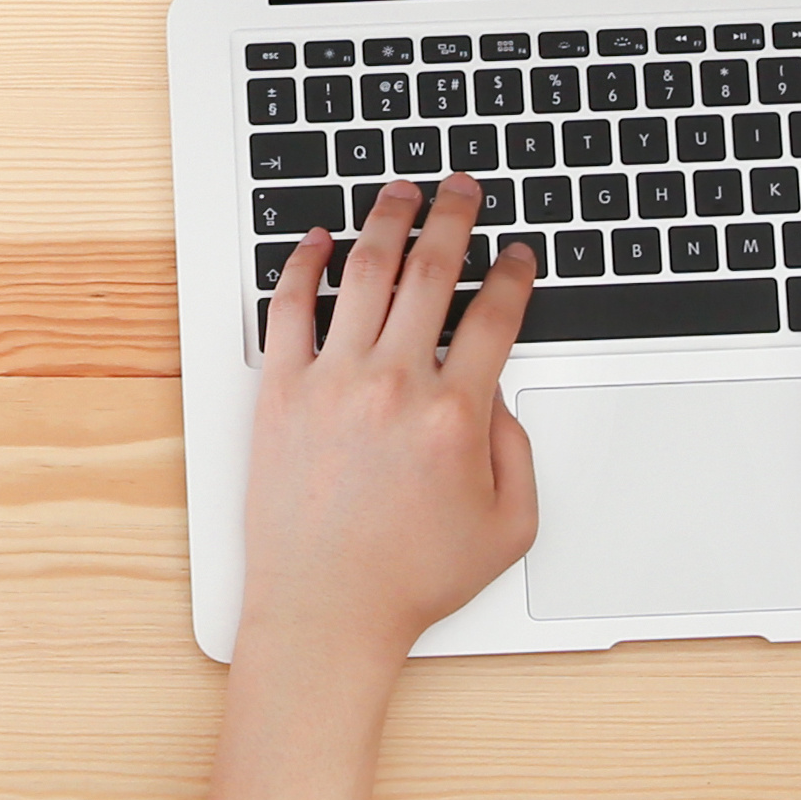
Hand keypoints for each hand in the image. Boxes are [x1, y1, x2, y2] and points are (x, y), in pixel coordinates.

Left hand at [238, 177, 535, 666]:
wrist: (325, 610)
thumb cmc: (409, 578)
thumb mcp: (509, 527)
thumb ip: (520, 451)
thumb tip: (499, 394)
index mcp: (457, 416)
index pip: (495, 316)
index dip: (513, 275)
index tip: (516, 255)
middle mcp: (395, 386)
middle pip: (433, 272)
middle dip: (455, 217)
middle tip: (462, 189)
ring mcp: (333, 383)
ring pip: (365, 272)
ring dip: (387, 221)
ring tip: (399, 192)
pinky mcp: (280, 391)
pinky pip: (290, 307)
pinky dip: (303, 263)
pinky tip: (316, 241)